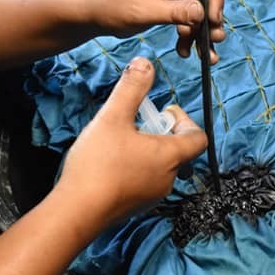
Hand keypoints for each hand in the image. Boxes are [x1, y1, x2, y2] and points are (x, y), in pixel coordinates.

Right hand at [55, 57, 206, 228]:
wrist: (77, 211)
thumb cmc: (98, 164)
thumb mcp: (113, 117)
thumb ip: (131, 88)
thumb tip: (145, 63)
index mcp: (170, 156)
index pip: (198, 138)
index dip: (185, 120)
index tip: (163, 112)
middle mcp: (167, 179)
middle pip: (178, 151)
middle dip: (161, 132)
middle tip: (137, 123)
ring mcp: (152, 196)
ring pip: (160, 167)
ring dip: (146, 150)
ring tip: (120, 141)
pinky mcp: (135, 207)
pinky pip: (144, 181)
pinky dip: (134, 168)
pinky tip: (109, 163)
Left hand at [85, 0, 225, 61]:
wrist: (90, 15)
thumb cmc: (110, 7)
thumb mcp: (143, 11)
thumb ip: (175, 11)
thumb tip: (202, 13)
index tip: (214, 19)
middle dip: (210, 16)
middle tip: (216, 38)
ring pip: (196, 6)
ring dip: (201, 30)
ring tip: (205, 54)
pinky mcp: (166, 1)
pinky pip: (185, 15)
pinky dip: (188, 33)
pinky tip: (185, 50)